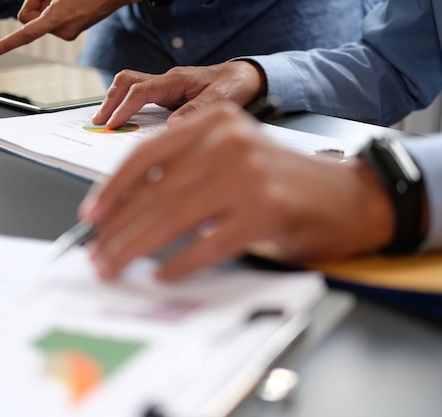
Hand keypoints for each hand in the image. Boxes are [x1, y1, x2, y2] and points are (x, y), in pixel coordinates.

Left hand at [0, 0, 131, 57]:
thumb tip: (29, 11)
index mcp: (58, 18)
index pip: (25, 33)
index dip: (6, 43)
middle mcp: (62, 31)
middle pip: (28, 19)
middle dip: (34, 5)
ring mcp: (68, 34)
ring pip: (39, 21)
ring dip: (45, 6)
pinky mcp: (71, 33)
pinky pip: (50, 22)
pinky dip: (52, 12)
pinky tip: (68, 4)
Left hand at [80, 101, 394, 280]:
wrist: (349, 196)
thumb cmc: (283, 182)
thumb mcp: (231, 159)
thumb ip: (186, 172)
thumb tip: (128, 211)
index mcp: (215, 122)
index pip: (146, 154)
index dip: (113, 189)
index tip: (92, 216)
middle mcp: (229, 142)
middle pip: (154, 191)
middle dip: (118, 229)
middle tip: (98, 254)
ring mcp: (249, 176)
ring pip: (172, 218)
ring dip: (136, 249)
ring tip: (116, 267)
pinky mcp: (266, 212)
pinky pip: (207, 245)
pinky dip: (180, 264)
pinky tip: (164, 276)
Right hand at [91, 61, 266, 128]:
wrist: (247, 78)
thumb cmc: (236, 85)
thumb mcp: (222, 100)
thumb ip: (197, 111)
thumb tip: (172, 126)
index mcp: (177, 80)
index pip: (141, 91)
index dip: (124, 108)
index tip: (112, 125)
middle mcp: (168, 81)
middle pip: (127, 83)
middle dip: (109, 102)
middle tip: (97, 123)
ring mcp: (167, 88)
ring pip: (130, 87)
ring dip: (114, 102)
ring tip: (104, 122)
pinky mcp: (169, 96)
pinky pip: (140, 97)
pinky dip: (127, 107)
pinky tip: (123, 123)